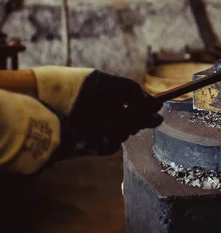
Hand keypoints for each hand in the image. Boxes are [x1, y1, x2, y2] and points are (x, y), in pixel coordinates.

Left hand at [32, 67, 163, 157]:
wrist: (50, 106)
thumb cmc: (80, 89)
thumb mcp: (112, 84)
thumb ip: (136, 93)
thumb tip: (157, 106)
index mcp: (112, 98)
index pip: (137, 107)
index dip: (147, 111)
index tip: (158, 115)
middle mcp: (107, 114)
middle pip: (134, 122)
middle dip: (135, 120)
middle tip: (128, 115)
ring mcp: (99, 130)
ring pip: (123, 134)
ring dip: (120, 129)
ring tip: (106, 121)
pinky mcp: (91, 145)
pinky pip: (109, 147)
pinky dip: (108, 142)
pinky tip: (100, 135)